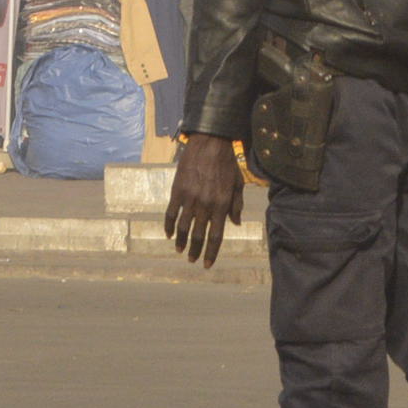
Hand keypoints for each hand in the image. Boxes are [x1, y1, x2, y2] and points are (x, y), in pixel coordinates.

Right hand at [164, 133, 245, 266]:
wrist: (210, 143)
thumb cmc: (227, 163)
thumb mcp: (238, 183)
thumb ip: (236, 205)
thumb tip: (236, 223)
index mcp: (221, 204)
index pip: (216, 235)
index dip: (211, 252)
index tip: (206, 264)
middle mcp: (205, 204)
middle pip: (199, 235)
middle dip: (196, 251)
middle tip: (192, 260)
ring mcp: (190, 198)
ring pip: (184, 227)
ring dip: (181, 242)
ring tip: (180, 251)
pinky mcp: (177, 191)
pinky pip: (171, 213)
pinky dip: (169, 226)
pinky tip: (169, 234)